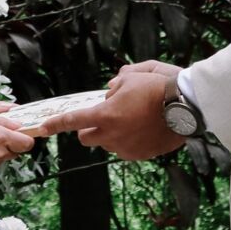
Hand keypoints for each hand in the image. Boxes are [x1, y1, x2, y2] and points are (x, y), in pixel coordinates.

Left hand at [37, 60, 183, 160]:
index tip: (42, 128)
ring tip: (133, 118)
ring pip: (108, 143)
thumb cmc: (160, 85)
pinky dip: (129, 140)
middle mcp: (113, 135)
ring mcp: (127, 148)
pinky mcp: (141, 155)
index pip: (73, 120)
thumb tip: (111, 89)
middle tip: (105, 115)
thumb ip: (117, 82)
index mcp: (106, 115)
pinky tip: (144, 127)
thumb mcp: (135, 74)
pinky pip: (126, 148)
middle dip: (89, 128)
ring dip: (112, 133)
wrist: (188, 106)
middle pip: (87, 137)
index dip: (55, 124)